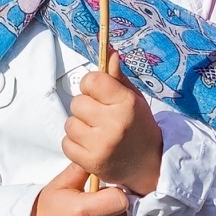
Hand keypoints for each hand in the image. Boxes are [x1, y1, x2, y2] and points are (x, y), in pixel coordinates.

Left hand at [62, 54, 161, 195]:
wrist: (149, 165)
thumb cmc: (139, 126)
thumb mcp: (134, 98)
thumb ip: (117, 77)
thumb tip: (108, 51)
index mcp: (126, 103)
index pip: (91, 80)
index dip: (91, 86)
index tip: (100, 95)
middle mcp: (114, 123)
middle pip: (77, 102)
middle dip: (85, 108)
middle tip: (100, 117)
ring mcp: (101, 145)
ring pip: (70, 123)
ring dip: (79, 127)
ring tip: (96, 133)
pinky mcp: (91, 162)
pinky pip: (66, 143)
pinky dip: (75, 144)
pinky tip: (91, 145)